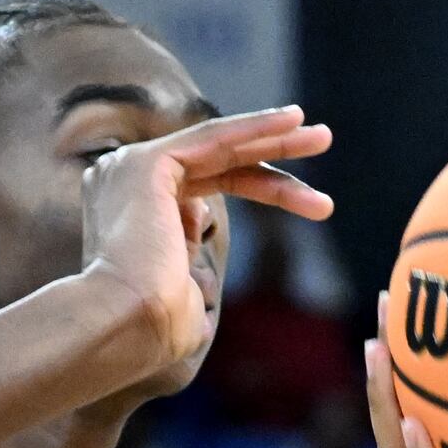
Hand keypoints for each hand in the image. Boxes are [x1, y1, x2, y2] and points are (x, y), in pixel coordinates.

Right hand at [78, 106, 335, 376]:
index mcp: (132, 209)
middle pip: (216, 160)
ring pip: (218, 146)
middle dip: (273, 152)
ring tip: (323, 137)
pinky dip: (254, 127)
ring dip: (273, 138)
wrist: (127, 327)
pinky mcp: (147, 162)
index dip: (262, 186)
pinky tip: (291, 121)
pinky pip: (212, 137)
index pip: (207, 186)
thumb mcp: (182, 288)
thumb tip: (200, 231)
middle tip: (322, 140)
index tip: (312, 201)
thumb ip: (188, 257)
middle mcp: (124, 180)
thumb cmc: (156, 325)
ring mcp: (130, 167)